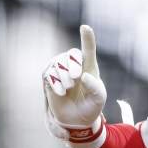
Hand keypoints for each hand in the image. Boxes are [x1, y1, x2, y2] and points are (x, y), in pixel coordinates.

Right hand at [42, 25, 105, 139]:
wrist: (78, 119)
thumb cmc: (91, 105)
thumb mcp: (99, 98)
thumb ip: (95, 86)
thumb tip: (83, 75)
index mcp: (89, 67)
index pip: (88, 49)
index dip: (87, 38)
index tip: (85, 27)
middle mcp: (74, 65)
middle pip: (72, 54)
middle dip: (74, 64)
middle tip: (77, 78)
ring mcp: (60, 70)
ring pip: (59, 63)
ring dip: (64, 76)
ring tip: (69, 88)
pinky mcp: (49, 78)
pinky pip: (48, 73)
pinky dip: (55, 82)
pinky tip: (61, 92)